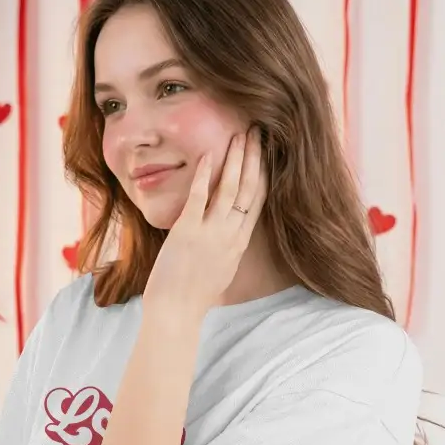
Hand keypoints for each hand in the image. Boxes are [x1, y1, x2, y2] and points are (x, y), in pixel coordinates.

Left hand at [143, 128, 267, 318]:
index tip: (267, 152)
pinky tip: (207, 155)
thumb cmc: (193, 297)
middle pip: (250, 189)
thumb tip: (227, 235)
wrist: (176, 312)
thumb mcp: (221, 270)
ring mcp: (211, 233)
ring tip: (239, 135)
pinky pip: (199, 198)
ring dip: (235, 159)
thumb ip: (227, 249)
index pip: (259, 201)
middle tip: (257, 132)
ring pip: (230, 189)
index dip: (264, 173)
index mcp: (239, 243)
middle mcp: (231, 235)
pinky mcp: (188, 232)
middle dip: (255, 158)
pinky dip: (203, 175)